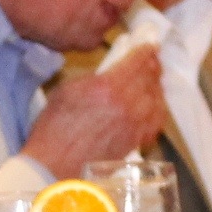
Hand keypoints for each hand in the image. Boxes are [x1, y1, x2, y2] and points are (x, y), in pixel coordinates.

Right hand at [23, 42, 163, 175]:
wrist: (54, 165)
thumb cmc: (54, 129)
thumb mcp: (67, 90)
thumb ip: (94, 77)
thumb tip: (111, 71)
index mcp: (108, 87)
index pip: (138, 62)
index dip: (147, 50)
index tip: (149, 45)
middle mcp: (127, 105)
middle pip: (150, 79)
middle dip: (152, 67)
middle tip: (152, 60)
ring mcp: (134, 125)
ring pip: (156, 99)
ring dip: (155, 87)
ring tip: (152, 81)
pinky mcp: (135, 141)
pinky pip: (155, 121)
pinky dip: (157, 109)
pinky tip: (154, 105)